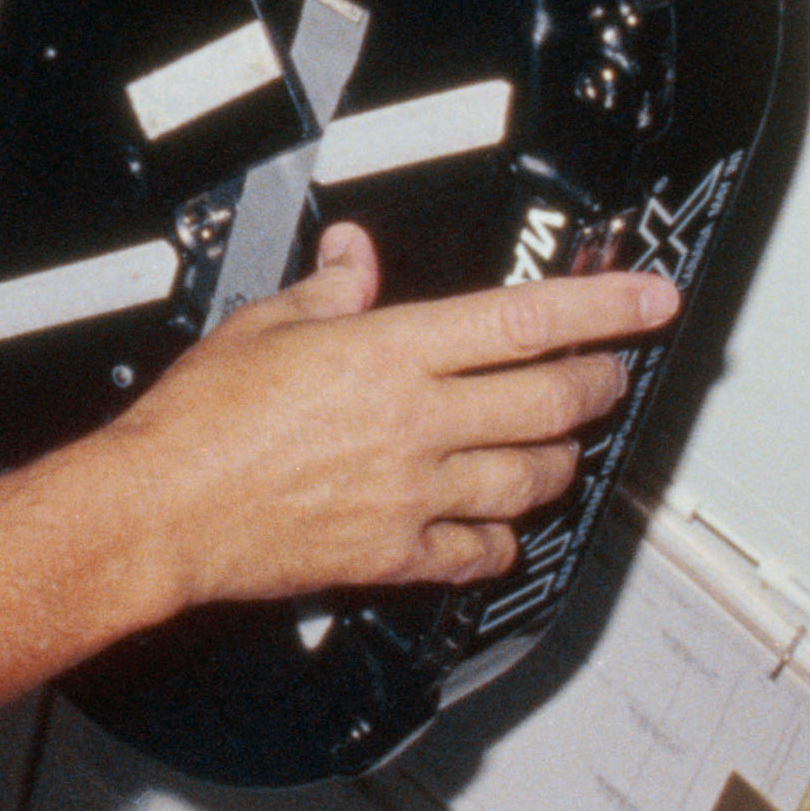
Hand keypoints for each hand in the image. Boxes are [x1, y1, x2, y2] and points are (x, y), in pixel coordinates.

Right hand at [84, 224, 675, 611]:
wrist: (159, 510)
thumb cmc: (197, 421)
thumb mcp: (262, 325)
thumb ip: (326, 290)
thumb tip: (355, 258)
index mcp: (387, 353)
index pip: (523, 320)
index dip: (602, 305)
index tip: (649, 299)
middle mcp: (414, 422)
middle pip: (549, 399)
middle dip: (596, 381)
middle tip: (607, 372)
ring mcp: (413, 493)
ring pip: (532, 477)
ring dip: (562, 459)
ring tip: (562, 446)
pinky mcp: (396, 553)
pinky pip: (480, 549)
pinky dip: (502, 538)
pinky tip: (498, 528)